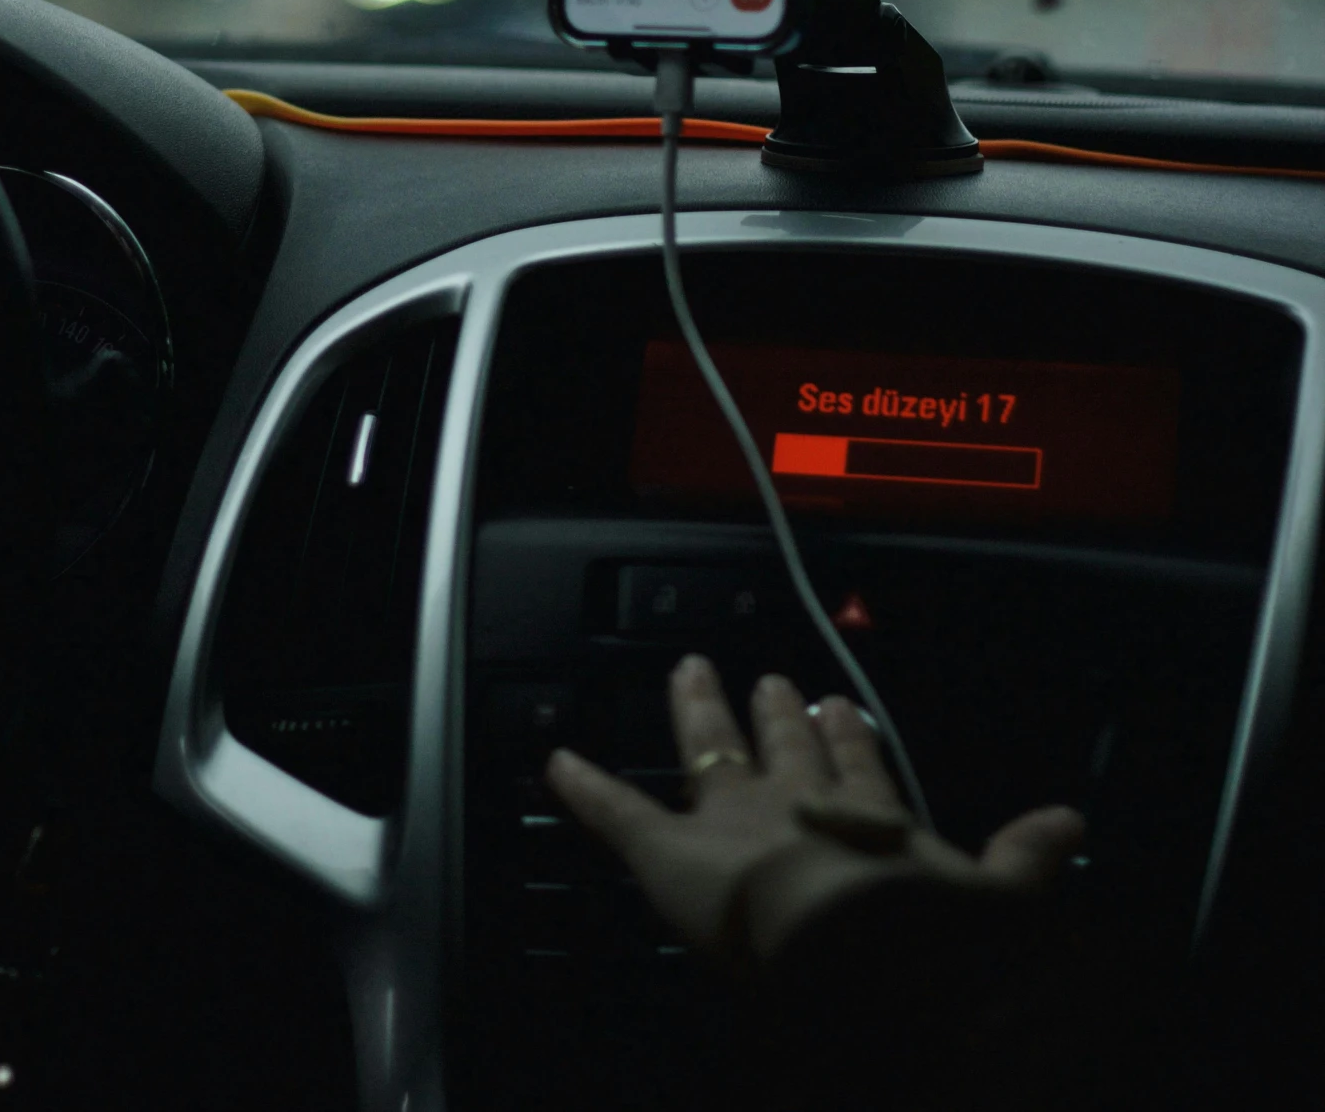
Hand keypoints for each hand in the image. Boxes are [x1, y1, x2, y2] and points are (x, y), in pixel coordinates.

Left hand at [546, 653, 1084, 968]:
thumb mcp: (991, 907)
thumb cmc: (920, 938)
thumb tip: (1070, 825)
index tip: (844, 708)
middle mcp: (799, 803)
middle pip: (785, 748)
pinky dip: (585, 787)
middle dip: (779, 714)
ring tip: (692, 672)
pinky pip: (619, 812)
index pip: (859, 772)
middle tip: (775, 680)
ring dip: (701, 715)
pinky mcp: (669, 850)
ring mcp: (732, 819)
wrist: (849, 952)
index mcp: (869, 819)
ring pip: (712, 752)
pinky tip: (556, 761)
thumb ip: (1024, 864)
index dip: (850, 742)